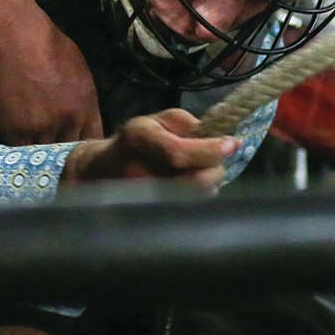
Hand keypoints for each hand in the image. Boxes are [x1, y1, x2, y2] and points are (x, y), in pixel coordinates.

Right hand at [0, 0, 101, 144]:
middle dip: (61, 153)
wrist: (11, 32)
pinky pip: (19, 151)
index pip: (93, 138)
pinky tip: (12, 150)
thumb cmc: (41, 38)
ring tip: (31, 157)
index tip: (74, 148)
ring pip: (43, 154)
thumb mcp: (75, 65)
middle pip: (69, 150)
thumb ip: (78, 93)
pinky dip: (15, 151)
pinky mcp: (16, 130)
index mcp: (87, 103)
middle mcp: (70, 119)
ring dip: (37, 154)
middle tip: (52, 159)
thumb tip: (77, 109)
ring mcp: (43, 127)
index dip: (83, 145)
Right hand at [61, 108, 239, 192]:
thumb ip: (189, 124)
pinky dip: (199, 195)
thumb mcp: (157, 120)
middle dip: (215, 168)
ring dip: (209, 183)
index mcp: (138, 139)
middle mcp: (138, 171)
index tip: (233, 144)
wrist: (102, 170)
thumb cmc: (136, 141)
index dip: (209, 151)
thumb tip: (223, 139)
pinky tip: (193, 185)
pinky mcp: (151, 214)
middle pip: (192, 180)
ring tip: (202, 170)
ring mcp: (143, 198)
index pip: (178, 152)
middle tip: (220, 158)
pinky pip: (188, 208)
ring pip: (194, 197)